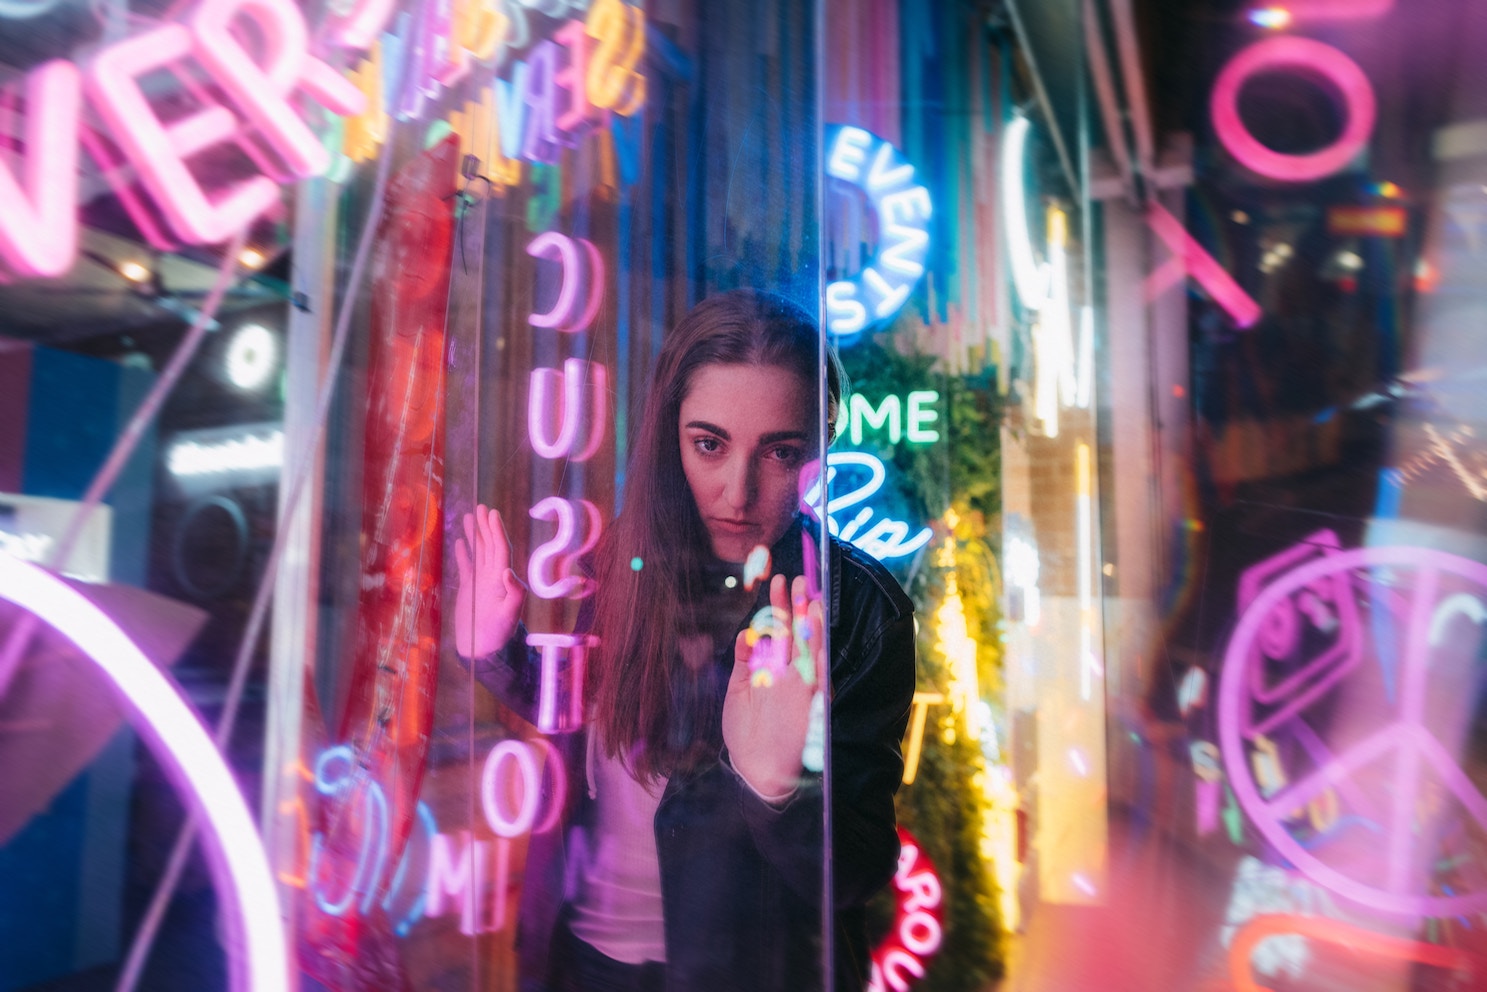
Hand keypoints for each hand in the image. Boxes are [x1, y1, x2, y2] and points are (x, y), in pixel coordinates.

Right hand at [453, 504, 524, 657]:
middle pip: (490, 546)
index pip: (500, 549)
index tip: (492, 514)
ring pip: (478, 552)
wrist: (484, 650)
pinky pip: (466, 567)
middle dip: (486, 527)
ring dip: (475, 535)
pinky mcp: (470, 589)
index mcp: (502, 579)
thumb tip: (508, 571)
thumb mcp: (509, 615)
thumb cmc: (498, 634)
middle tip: (482, 507)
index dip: (496, 531)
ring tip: (470, 517)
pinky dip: (464, 554)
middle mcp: (493, 577)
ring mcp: (481, 582)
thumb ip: (513, 594)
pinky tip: (460, 542)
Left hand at [722, 574, 825, 797]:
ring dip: (806, 616)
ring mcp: (800, 686)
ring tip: (804, 589)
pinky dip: (819, 644)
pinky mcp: (810, 700)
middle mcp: (790, 676)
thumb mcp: (739, 690)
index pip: (780, 631)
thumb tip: (745, 632)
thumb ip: (744, 661)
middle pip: (795, 632)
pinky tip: (817, 622)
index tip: (778, 582)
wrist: (758, 773)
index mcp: (774, 672)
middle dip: (795, 604)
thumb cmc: (748, 734)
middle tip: (795, 577)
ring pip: (807, 644)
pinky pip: (817, 666)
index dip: (780, 606)